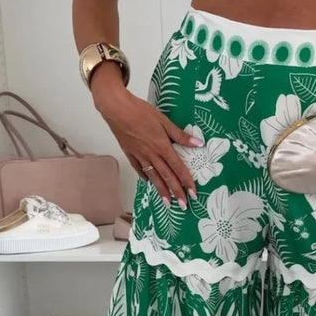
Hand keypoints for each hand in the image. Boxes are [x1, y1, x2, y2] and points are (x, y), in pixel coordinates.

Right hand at [91, 73, 199, 208]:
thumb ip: (180, 135)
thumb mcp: (164, 120)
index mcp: (162, 147)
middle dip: (176, 192)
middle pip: (167, 177)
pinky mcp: (130, 154)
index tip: (193, 193)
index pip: (178, 168)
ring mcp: (139, 156)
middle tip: (183, 206)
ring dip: (162, 191)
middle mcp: (152, 155)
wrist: (116, 109)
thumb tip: (198, 144)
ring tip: (168, 203)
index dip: (186, 181)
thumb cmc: (141, 111)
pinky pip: (139, 169)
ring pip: (153, 177)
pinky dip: (145, 177)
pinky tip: (149, 183)